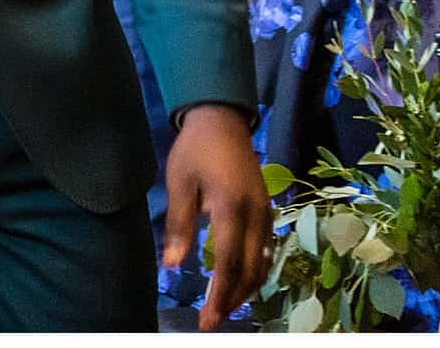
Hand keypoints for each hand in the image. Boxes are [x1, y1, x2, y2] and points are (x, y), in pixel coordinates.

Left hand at [165, 102, 270, 329]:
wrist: (222, 120)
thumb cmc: (195, 150)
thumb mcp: (179, 183)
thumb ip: (178, 225)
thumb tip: (172, 265)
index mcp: (231, 208)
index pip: (228, 264)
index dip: (219, 296)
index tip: (206, 319)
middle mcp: (255, 215)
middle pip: (250, 271)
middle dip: (233, 300)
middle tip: (212, 320)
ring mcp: (266, 213)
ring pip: (262, 263)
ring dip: (245, 289)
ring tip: (224, 307)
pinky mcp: (267, 211)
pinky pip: (266, 250)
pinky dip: (254, 271)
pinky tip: (239, 282)